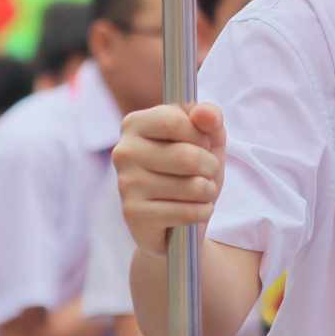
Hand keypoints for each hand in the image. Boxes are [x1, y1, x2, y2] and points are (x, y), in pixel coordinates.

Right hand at [112, 103, 225, 256]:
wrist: (177, 221)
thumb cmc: (192, 171)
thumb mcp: (207, 138)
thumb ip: (209, 116)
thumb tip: (203, 114)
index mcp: (135, 123)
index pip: (175, 120)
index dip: (202, 136)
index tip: (204, 145)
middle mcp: (124, 151)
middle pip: (187, 156)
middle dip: (211, 168)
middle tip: (209, 174)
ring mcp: (126, 184)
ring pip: (191, 186)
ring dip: (208, 191)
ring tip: (202, 192)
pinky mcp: (133, 214)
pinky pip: (186, 212)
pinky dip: (201, 212)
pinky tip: (195, 210)